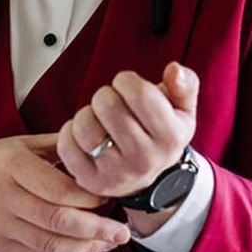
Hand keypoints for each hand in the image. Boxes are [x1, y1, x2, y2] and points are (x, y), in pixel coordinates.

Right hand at [0, 135, 132, 251]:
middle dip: (96, 229)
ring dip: (86, 247)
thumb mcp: (20, 145)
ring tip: (110, 244)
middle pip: (58, 220)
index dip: (90, 198)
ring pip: (50, 243)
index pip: (59, 188)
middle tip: (122, 232)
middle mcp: (3, 197)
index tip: (111, 198)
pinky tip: (87, 250)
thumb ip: (59, 147)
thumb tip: (100, 147)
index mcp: (12, 166)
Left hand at [56, 62, 198, 200]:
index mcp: (171, 137)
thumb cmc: (162, 136)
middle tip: (112, 104)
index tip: (127, 87)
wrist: (150, 180)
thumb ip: (184, 83)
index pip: (139, 93)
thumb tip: (174, 69)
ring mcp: (118, 173)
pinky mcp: (92, 181)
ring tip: (98, 119)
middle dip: (105, 95)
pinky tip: (84, 134)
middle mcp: (146, 158)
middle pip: (107, 105)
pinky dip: (70, 132)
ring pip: (84, 125)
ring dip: (86, 114)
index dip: (126, 81)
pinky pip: (66, 145)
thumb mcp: (182, 109)